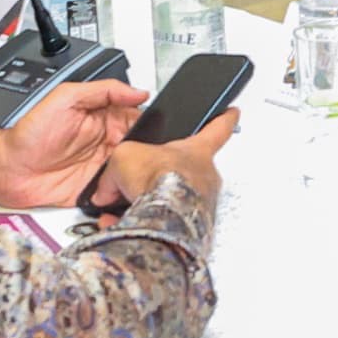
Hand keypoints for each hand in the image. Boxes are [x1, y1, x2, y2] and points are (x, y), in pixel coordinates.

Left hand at [0, 79, 153, 210]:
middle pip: (141, 148)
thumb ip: (103, 90)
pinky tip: (123, 190)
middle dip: (146, 153)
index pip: (139, 119)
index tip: (151, 132)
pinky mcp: (97, 192)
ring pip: (134, 172)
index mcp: (104, 119)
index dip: (149, 126)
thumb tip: (138, 91)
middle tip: (143, 156)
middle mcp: (107, 144)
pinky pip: (119, 193)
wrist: (9, 170)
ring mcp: (103, 168)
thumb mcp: (65, 98)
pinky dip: (124, 193)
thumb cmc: (30, 133)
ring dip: (137, 174)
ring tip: (134, 174)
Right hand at [83, 107, 238, 219]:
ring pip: (171, 200)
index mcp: (198, 150)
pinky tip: (121, 224)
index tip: (232, 110)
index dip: (224, 118)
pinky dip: (142, 223)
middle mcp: (205, 176)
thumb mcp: (124, 155)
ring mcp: (201, 203)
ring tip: (123, 206)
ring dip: (146, 203)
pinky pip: (164, 223)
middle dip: (158, 177)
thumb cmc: (158, 178)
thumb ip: (115, 168)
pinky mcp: (191, 227)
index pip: (218, 127)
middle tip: (137, 181)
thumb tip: (105, 190)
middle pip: (184, 171)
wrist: (163, 217)